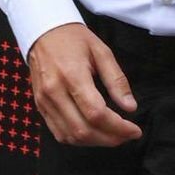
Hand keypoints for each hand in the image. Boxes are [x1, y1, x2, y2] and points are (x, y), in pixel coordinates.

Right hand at [28, 22, 141, 146]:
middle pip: (83, 130)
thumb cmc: (74, 40)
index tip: (135, 130)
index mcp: (72, 75)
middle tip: (127, 135)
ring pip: (70, 136)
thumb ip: (117, 81)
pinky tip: (93, 133)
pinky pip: (59, 133)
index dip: (118, 127)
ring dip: (95, 142)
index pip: (96, 113)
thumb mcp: (102, 52)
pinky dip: (78, 139)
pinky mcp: (40, 107)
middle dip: (109, 139)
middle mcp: (54, 92)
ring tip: (113, 136)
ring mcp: (44, 101)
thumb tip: (130, 107)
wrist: (43, 32)